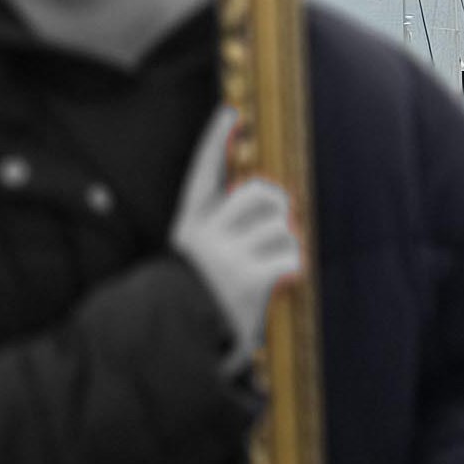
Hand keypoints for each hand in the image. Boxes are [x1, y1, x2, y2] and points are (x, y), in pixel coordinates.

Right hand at [170, 105, 302, 367]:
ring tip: (273, 267)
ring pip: (281, 227)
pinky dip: (292, 270)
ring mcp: (228, 256)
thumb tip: (262, 208)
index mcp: (188, 230)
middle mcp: (206, 237)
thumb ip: (216, 237)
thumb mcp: (190, 265)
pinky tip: (279, 285)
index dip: (215, 143)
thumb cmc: (189, 307)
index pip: (203, 176)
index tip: (231, 114)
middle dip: (276, 206)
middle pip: (258, 194)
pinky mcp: (249, 278)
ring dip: (286, 246)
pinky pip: (289, 259)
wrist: (170, 349)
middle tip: (277, 226)